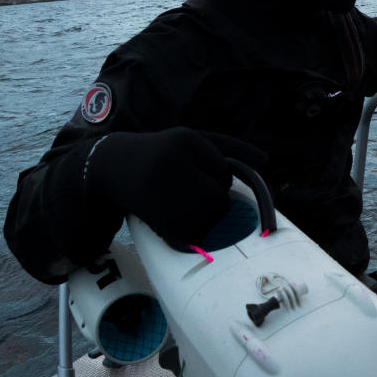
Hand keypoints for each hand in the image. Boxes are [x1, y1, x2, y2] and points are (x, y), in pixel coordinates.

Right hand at [84, 128, 266, 246]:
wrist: (111, 166)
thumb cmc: (163, 152)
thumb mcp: (194, 141)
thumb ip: (231, 148)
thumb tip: (266, 159)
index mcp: (184, 140)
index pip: (224, 174)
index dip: (217, 178)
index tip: (194, 173)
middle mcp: (170, 164)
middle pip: (219, 201)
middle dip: (214, 202)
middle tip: (191, 193)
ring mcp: (159, 194)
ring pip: (208, 221)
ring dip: (204, 218)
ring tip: (181, 203)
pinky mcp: (154, 220)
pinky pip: (191, 236)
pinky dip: (189, 231)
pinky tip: (172, 216)